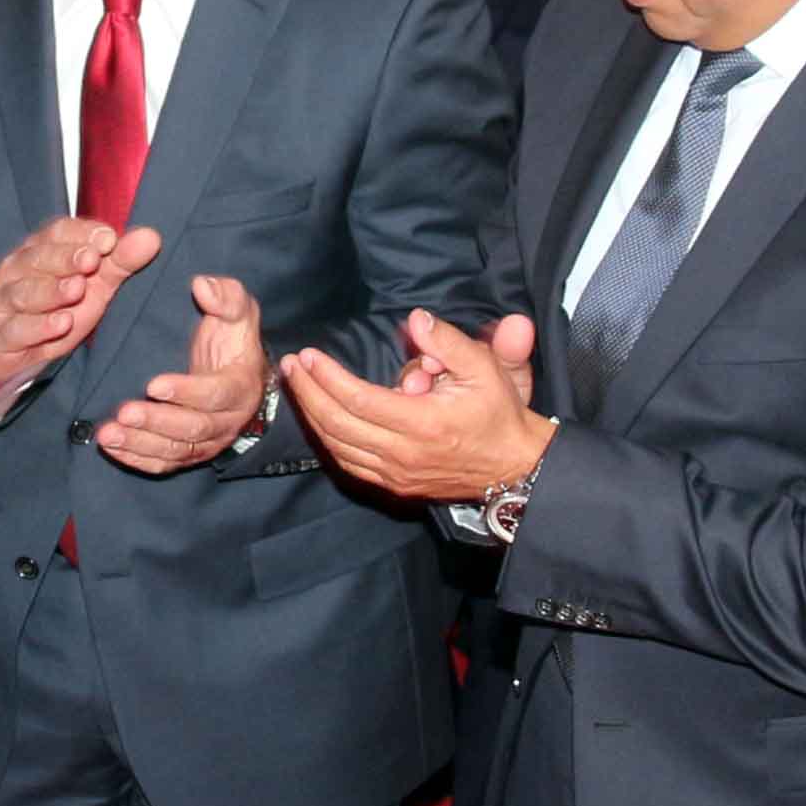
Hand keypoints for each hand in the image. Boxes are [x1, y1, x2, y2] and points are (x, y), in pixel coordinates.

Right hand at [0, 216, 162, 386]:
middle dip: (66, 258)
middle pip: (39, 257)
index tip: (109, 239)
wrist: (24, 360)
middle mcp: (18, 270)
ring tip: (77, 290)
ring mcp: (4, 302)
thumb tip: (151, 237)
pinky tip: (61, 324)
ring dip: (51, 290)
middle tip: (92, 260)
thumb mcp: (96, 286)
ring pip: (25, 291)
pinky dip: (38, 326)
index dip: (82, 233)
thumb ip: (120, 262)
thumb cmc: (60, 312)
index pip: (58, 232)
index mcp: (41, 250)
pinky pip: (16, 328)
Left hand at [96, 275, 267, 474]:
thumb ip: (225, 295)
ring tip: (108, 434)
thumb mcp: (236, 308)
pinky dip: (137, 459)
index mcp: (241, 386)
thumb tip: (202, 285)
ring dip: (140, 444)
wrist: (235, 368)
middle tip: (123, 412)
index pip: (216, 394)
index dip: (186, 392)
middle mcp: (227, 420)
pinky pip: (165, 463)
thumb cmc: (231, 335)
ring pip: (176, 451)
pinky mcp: (190, 452)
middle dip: (157, 422)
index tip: (153, 384)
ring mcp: (209, 441)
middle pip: (193, 429)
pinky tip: (112, 449)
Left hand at [284, 310, 548, 502]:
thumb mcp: (484, 369)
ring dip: (311, 416)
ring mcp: (397, 474)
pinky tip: (317, 418)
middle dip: (308, 393)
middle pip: (337, 424)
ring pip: (337, 447)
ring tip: (297, 387)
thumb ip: (448, 342)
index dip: (327, 377)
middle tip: (291, 367)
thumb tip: (415, 320)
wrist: (515, 468)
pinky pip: (349, 464)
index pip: (359, 400)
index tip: (308, 355)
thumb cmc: (499, 414)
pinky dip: (328, 441)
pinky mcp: (396, 486)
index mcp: (422, 423)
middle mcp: (403, 454)